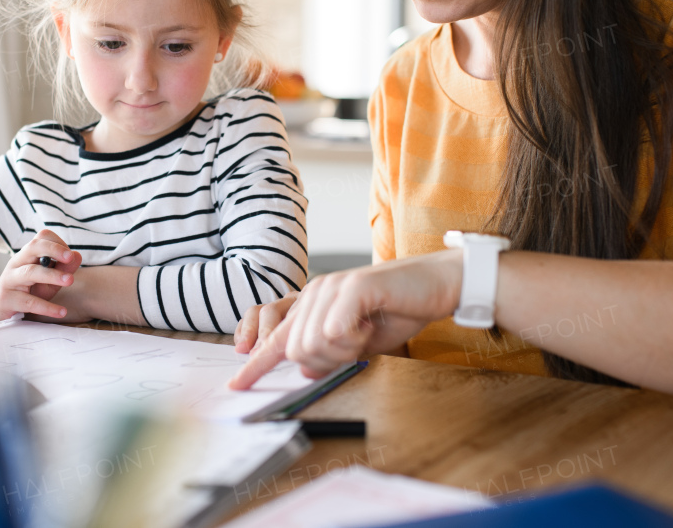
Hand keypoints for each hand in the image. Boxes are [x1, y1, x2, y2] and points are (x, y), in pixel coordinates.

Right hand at [0, 230, 81, 321]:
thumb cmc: (27, 290)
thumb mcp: (48, 280)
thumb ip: (63, 269)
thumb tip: (77, 256)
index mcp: (27, 254)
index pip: (42, 238)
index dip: (58, 244)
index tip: (70, 256)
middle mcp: (17, 263)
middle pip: (33, 247)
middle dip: (53, 250)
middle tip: (70, 257)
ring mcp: (10, 280)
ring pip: (30, 272)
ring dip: (51, 275)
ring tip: (70, 280)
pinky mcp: (7, 300)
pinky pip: (28, 302)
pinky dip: (46, 307)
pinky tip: (61, 311)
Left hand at [228, 252, 459, 389]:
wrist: (435, 285)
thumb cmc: (397, 311)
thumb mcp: (356, 342)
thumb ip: (328, 355)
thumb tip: (305, 369)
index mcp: (311, 305)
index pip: (275, 338)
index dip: (255, 365)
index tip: (237, 385)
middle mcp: (314, 292)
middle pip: (295, 351)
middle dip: (326, 361)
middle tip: (355, 344)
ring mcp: (330, 287)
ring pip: (311, 345)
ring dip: (343, 351)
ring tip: (365, 330)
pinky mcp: (350, 287)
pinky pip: (335, 332)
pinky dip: (355, 339)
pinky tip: (370, 323)